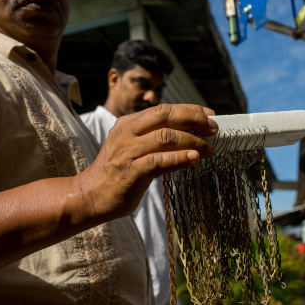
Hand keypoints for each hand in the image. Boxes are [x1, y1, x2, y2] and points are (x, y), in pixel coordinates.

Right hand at [79, 103, 217, 220]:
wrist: (90, 195)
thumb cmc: (117, 173)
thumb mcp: (131, 147)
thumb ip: (153, 138)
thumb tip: (190, 135)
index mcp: (128, 123)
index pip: (163, 109)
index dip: (189, 110)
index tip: (209, 116)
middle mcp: (128, 134)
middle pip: (166, 116)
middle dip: (194, 120)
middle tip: (213, 129)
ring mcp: (128, 153)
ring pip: (166, 137)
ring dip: (193, 142)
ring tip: (209, 149)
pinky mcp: (132, 173)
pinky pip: (161, 161)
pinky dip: (181, 159)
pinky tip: (195, 159)